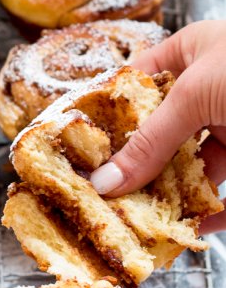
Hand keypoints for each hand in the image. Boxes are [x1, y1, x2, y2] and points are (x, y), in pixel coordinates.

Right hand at [89, 20, 225, 232]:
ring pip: (181, 167)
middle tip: (98, 192)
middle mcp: (205, 93)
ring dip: (161, 195)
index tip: (75, 147)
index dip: (102, 115)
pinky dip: (203, 214)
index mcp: (190, 57)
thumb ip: (148, 143)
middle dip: (128, 165)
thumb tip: (104, 183)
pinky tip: (185, 230)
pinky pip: (217, 192)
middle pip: (152, 134)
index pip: (131, 85)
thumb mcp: (197, 94)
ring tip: (132, 219)